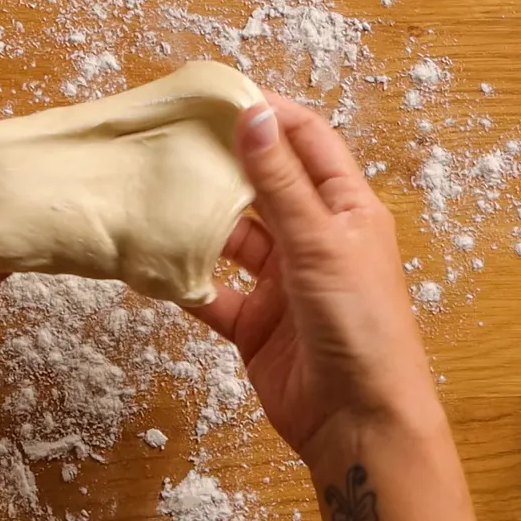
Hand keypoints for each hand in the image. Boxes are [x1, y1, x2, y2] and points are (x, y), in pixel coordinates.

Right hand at [190, 93, 440, 461]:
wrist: (359, 424)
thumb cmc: (361, 329)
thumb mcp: (320, 244)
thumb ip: (281, 183)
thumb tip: (254, 114)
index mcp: (347, 211)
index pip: (308, 142)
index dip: (269, 115)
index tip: (220, 95)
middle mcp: (315, 240)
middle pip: (264, 187)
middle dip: (225, 166)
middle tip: (174, 141)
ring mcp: (284, 283)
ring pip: (233, 240)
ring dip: (201, 224)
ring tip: (159, 198)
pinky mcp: (256, 324)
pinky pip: (214, 294)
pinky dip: (188, 282)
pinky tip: (158, 267)